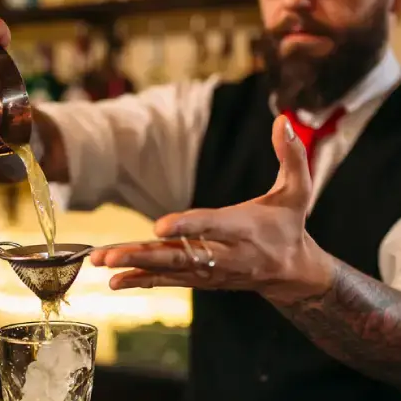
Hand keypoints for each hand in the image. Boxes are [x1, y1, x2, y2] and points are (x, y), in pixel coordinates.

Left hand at [89, 115, 335, 301]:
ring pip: (169, 269)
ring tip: (102, 263)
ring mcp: (211, 271)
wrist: (292, 273)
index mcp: (246, 228)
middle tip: (109, 255)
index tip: (159, 225)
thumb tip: (284, 119)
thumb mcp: (298, 191)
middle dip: (144, 255)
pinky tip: (115, 281)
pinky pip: (169, 281)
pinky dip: (142, 280)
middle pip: (182, 254)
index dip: (189, 225)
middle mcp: (226, 254)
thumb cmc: (289, 224)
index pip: (214, 225)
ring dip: (134, 266)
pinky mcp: (202, 280)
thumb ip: (292, 156)